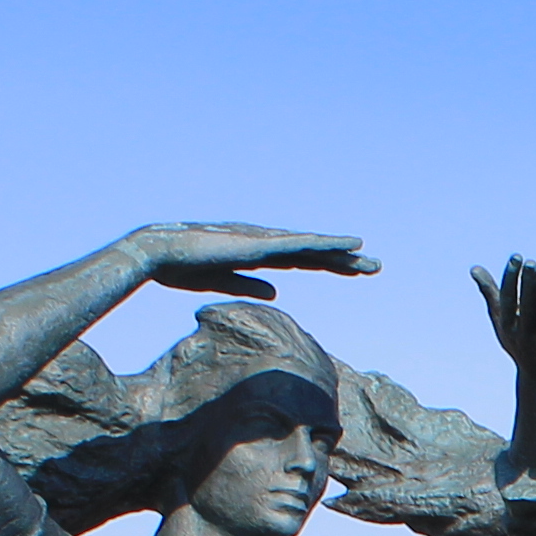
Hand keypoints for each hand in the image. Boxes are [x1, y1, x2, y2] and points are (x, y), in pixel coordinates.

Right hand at [134, 225, 374, 297]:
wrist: (160, 253)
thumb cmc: (183, 267)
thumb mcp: (223, 282)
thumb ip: (251, 285)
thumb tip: (277, 294)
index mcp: (259, 254)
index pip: (302, 260)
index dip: (328, 265)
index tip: (353, 272)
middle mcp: (267, 243)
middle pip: (314, 253)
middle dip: (344, 261)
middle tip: (375, 268)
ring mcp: (265, 241)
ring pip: (313, 249)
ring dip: (343, 254)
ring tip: (371, 261)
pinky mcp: (261, 243)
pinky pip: (303, 245)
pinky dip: (329, 244)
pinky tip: (352, 244)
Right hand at [474, 257, 535, 392]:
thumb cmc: (520, 342)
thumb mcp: (503, 321)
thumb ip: (491, 294)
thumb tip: (474, 268)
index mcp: (510, 328)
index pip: (509, 300)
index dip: (512, 278)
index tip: (517, 257)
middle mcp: (528, 334)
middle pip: (528, 304)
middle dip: (529, 283)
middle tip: (532, 263)